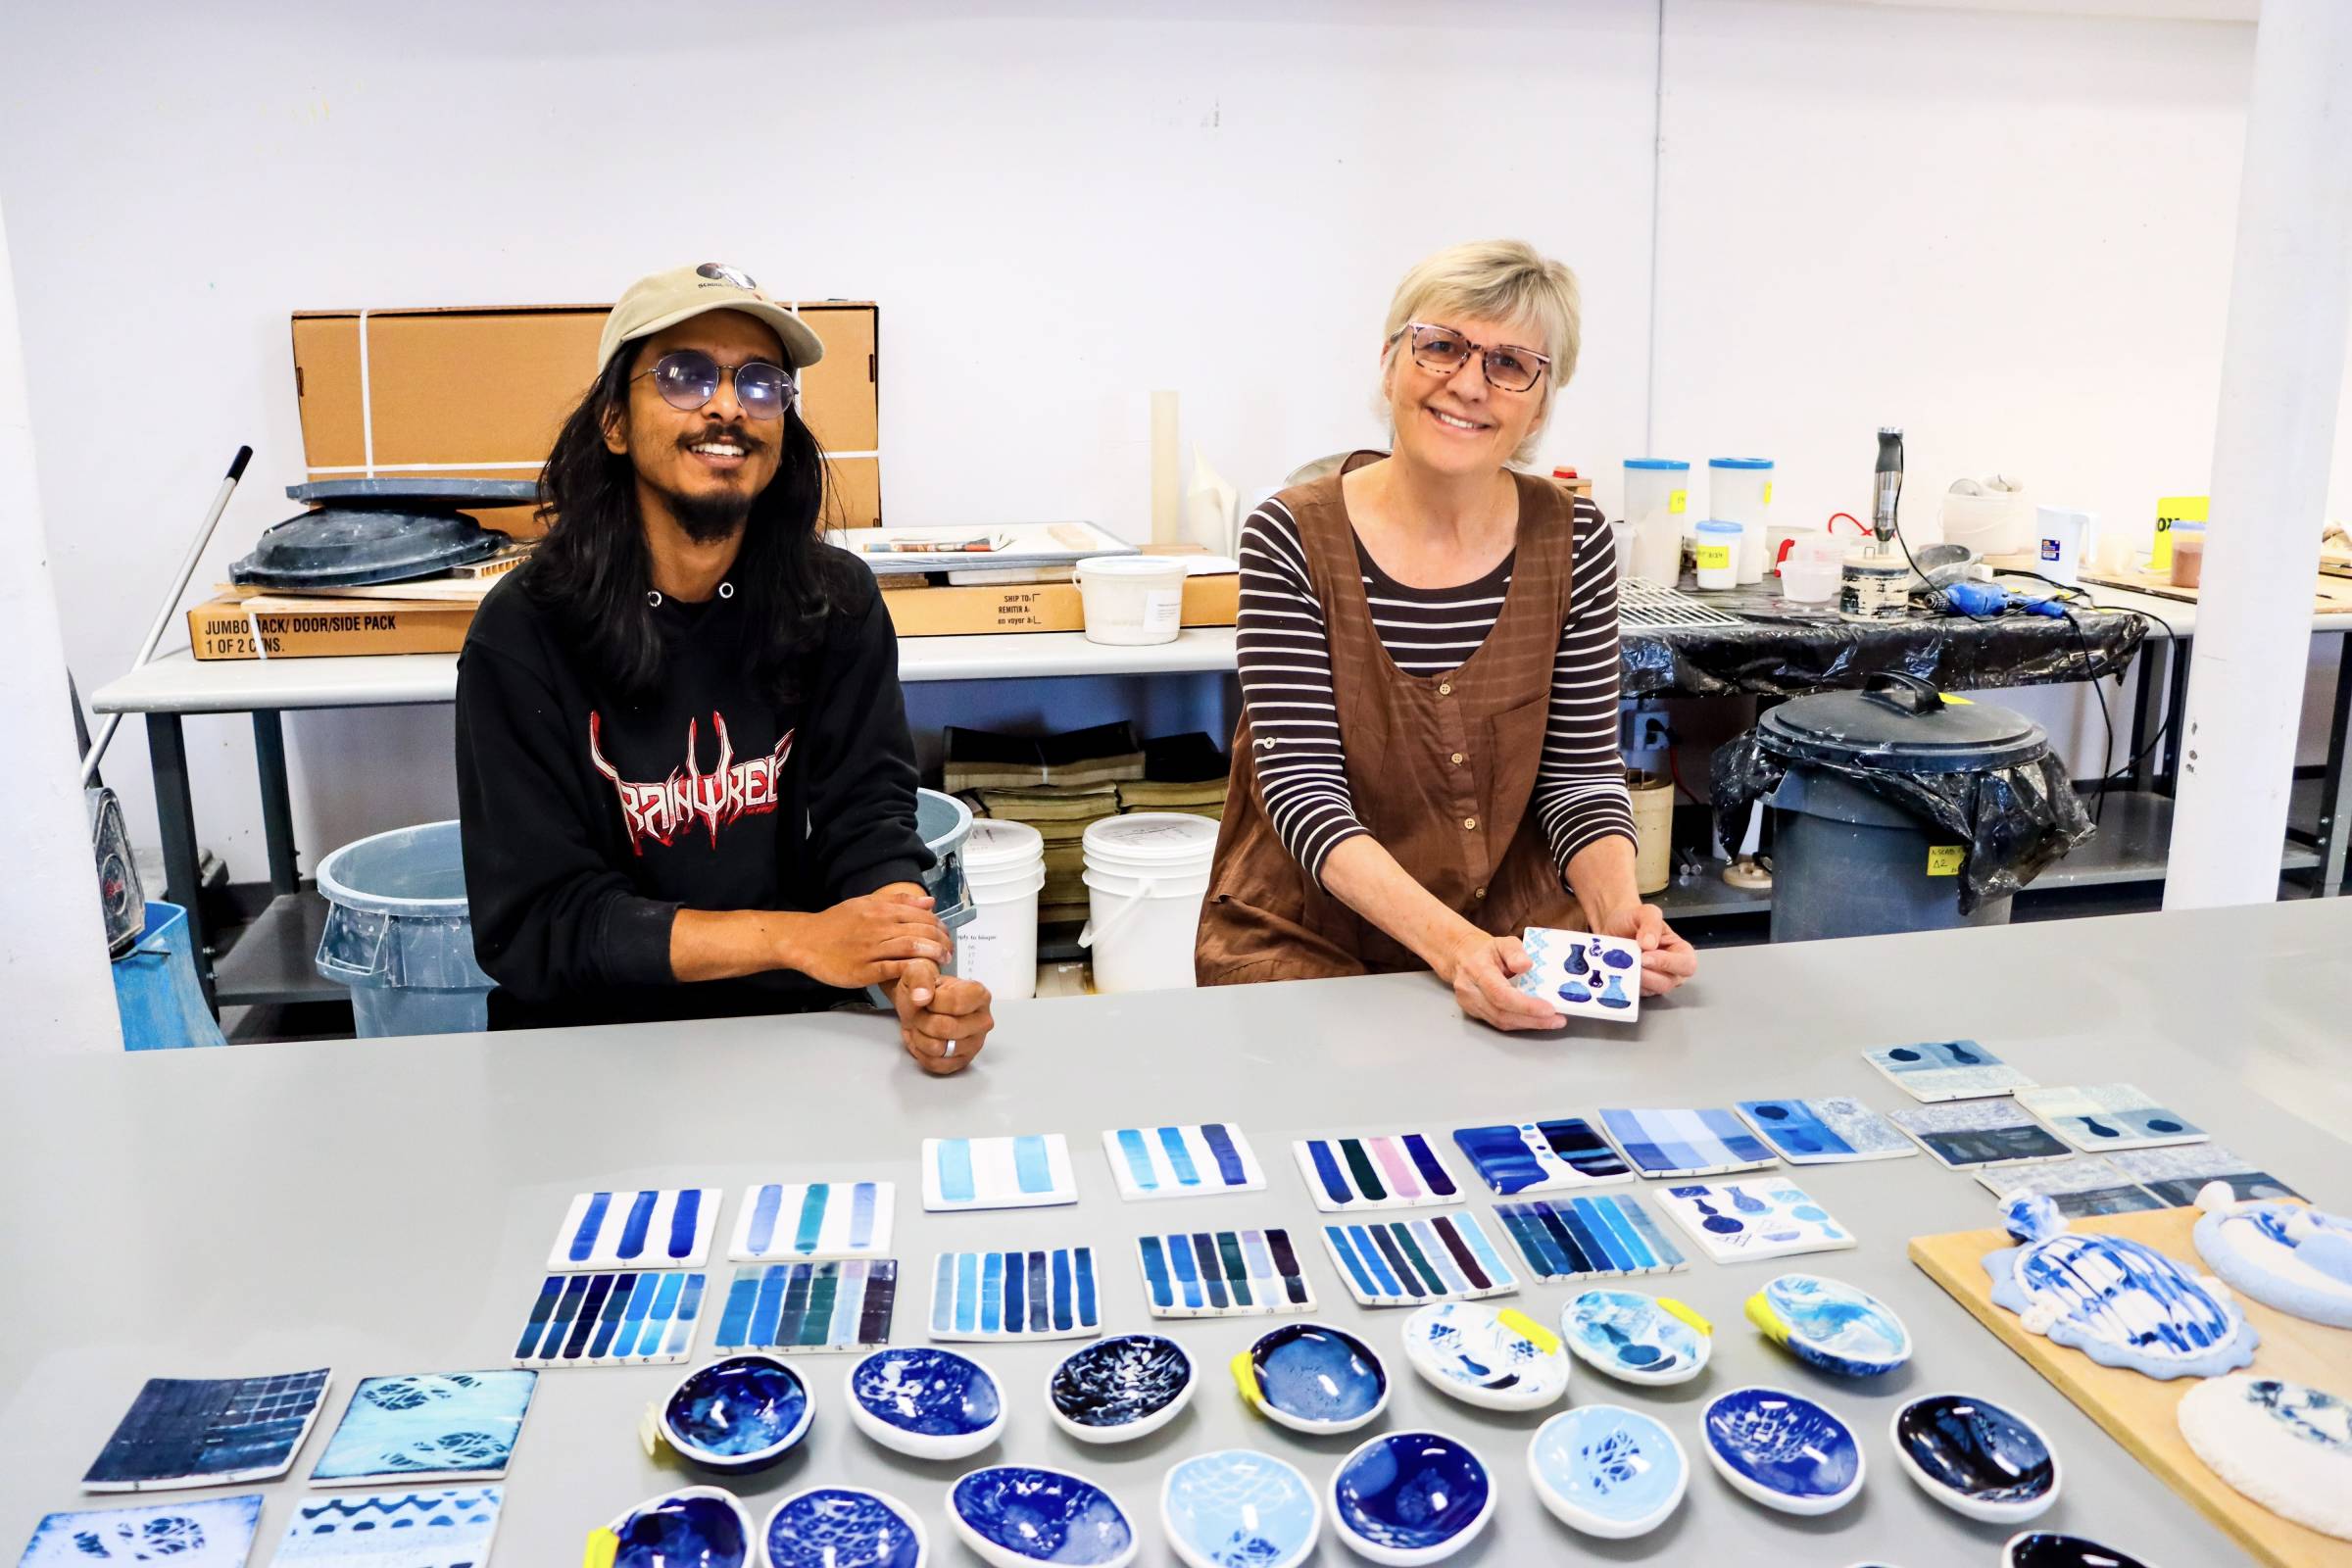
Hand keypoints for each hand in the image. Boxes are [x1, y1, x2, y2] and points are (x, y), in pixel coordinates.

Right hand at [778, 888, 949, 989]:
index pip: (921, 915)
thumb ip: (899, 902)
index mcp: (880, 910)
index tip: (945, 935)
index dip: (938, 925)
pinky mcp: (863, 970)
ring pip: (911, 948)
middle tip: (949, 950)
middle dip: (941, 941)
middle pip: (920, 931)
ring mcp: (871, 949)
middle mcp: (878, 927)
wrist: (805, 940)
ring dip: (932, 954)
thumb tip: (929, 902)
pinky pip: (893, 969)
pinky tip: (922, 973)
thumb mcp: (866, 904)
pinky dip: (911, 970)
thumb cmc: (835, 924)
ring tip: (943, 961)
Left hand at [892, 958, 992, 1074]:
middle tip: (919, 1013)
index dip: (931, 1002)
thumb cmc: (925, 989)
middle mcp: (983, 1021)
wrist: (919, 1006)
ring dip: (920, 1037)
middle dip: (922, 1020)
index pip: (955, 1004)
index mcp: (979, 995)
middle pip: (946, 1028)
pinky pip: (935, 1064)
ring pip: (938, 1048)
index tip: (926, 998)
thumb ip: (920, 979)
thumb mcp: (918, 972)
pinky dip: (921, 1052)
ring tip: (921, 1026)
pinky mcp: (962, 1061)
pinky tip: (923, 1039)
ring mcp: (975, 1044)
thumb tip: (922, 997)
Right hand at [1440, 929, 1565, 1032]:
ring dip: (1528, 1024)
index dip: (1525, 1005)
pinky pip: (1498, 1022)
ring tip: (1551, 1021)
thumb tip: (1526, 965)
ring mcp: (1469, 1003)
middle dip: (1532, 1019)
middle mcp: (1470, 989)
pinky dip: (1519, 1023)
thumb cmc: (1486, 951)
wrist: (1461, 957)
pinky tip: (1534, 1020)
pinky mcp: (1473, 1012)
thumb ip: (1515, 951)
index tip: (1549, 1009)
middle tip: (1557, 1019)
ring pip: (1500, 1021)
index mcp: (1477, 969)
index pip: (1501, 994)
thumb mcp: (1503, 942)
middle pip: (1502, 1013)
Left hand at [1594, 901, 1697, 996]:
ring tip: (1620, 965)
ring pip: (1649, 990)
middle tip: (1631, 963)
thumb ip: (1651, 923)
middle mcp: (1670, 971)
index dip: (1668, 963)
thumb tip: (1649, 943)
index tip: (1645, 956)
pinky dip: (1623, 983)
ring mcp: (1653, 982)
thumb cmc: (1635, 920)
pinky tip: (1613, 972)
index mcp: (1681, 952)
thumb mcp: (1646, 912)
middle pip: (1667, 983)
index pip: (1686, 965)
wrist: (1613, 925)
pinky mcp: (1636, 988)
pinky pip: (1632, 993)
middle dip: (1648, 974)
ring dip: (1634, 979)